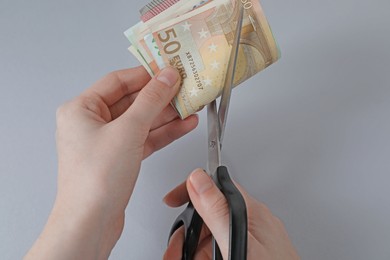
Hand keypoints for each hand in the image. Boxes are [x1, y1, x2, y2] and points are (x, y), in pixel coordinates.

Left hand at [25, 66, 197, 258]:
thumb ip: (150, 101)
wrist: (91, 222)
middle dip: (160, 96)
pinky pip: (144, 138)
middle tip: (184, 88)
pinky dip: (163, 133)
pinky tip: (183, 125)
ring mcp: (107, 142)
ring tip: (190, 106)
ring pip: (141, 121)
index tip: (168, 69)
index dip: (145, 74)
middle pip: (132, 101)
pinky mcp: (119, 158)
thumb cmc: (94, 180)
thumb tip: (166, 78)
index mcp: (81, 109)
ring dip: (167, 115)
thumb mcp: (127, 131)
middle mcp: (91, 124)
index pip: (118, 81)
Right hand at [163, 169, 299, 259]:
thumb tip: (199, 179)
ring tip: (181, 258)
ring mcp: (250, 242)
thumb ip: (218, 211)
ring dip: (191, 248)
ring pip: (210, 236)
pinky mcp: (246, 255)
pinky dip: (202, 256)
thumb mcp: (239, 243)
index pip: (217, 187)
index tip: (172, 200)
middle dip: (187, 232)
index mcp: (252, 213)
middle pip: (208, 215)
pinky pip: (218, 250)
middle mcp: (251, 224)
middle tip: (176, 252)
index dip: (192, 190)